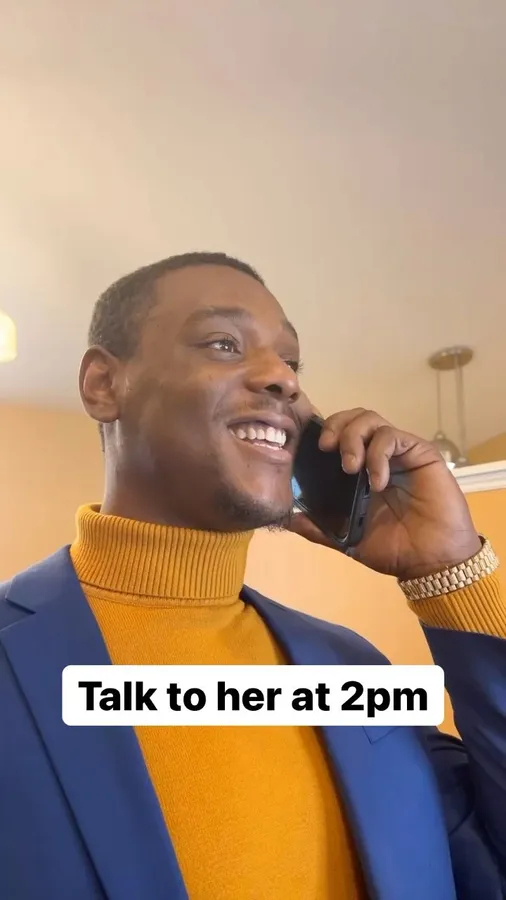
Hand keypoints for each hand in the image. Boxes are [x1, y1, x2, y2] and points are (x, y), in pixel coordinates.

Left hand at [289, 408, 480, 579]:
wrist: (431, 562)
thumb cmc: (394, 548)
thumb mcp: (347, 539)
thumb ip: (319, 528)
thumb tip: (287, 518)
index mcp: (358, 471)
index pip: (337, 435)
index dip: (321, 432)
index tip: (306, 447)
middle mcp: (376, 455)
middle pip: (352, 417)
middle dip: (334, 426)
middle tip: (326, 448)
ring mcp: (398, 451)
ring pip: (370, 419)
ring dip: (353, 437)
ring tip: (350, 467)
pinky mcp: (419, 451)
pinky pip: (392, 437)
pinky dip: (378, 454)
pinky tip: (377, 480)